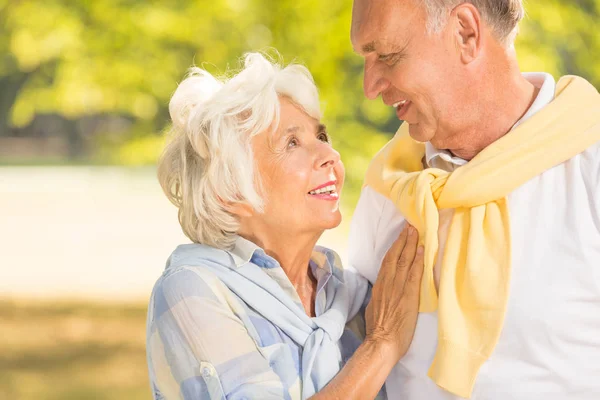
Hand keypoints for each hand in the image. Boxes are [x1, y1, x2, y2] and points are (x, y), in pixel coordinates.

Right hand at [365, 224, 423, 361]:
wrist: (382, 342)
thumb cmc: (378, 330)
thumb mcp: (374, 307)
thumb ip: (380, 295)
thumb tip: (384, 289)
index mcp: (380, 286)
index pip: (387, 261)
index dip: (394, 247)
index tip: (400, 236)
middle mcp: (388, 283)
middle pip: (395, 256)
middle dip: (403, 240)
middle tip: (409, 226)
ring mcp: (398, 288)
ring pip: (404, 261)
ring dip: (410, 245)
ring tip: (416, 231)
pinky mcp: (409, 296)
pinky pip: (414, 274)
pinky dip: (418, 261)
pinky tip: (422, 250)